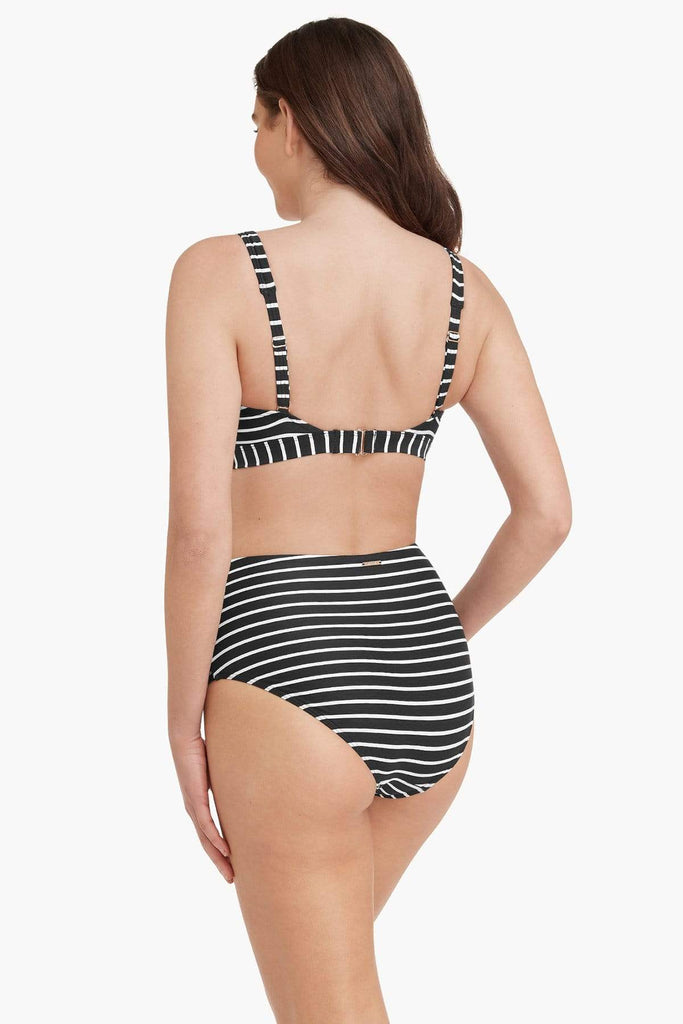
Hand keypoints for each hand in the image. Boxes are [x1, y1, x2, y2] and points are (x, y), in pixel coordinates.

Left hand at [170, 734, 233, 882]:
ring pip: (206, 840)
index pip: (208, 835)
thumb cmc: (200, 751)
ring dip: (219, 858)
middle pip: (207, 844)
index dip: (219, 851)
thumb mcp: (217, 772)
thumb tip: (243, 782)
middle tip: (231, 879)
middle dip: (219, 863)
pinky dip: (216, 839)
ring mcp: (193, 807)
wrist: (184, 739)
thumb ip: (226, 782)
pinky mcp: (194, 799)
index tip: (231, 863)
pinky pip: (206, 825)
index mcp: (197, 806)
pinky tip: (225, 850)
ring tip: (230, 872)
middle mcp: (193, 811)